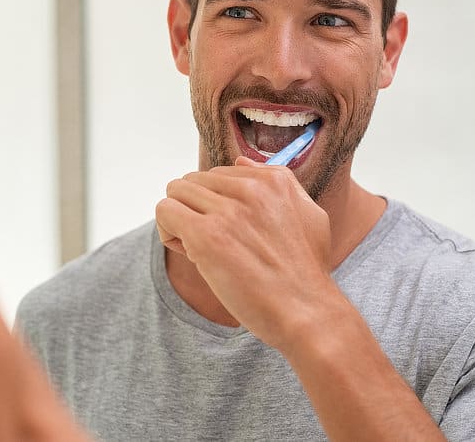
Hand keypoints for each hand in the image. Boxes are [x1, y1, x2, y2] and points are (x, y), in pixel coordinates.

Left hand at [156, 157, 338, 351]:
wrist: (307, 312)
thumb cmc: (305, 272)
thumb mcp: (308, 215)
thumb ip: (278, 183)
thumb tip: (240, 161)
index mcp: (274, 180)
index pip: (219, 174)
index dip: (216, 203)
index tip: (230, 231)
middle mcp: (251, 189)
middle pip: (193, 181)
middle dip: (195, 210)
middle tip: (213, 243)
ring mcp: (228, 211)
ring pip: (175, 192)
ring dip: (180, 221)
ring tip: (200, 249)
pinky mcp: (207, 236)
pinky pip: (165, 212)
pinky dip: (168, 233)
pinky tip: (190, 254)